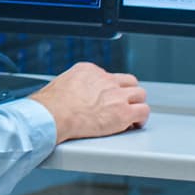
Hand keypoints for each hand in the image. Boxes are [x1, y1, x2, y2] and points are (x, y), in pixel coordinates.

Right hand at [29, 61, 149, 143]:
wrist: (54, 114)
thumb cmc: (51, 104)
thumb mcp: (61, 83)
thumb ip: (74, 86)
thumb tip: (73, 96)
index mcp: (89, 70)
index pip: (108, 76)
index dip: (110, 89)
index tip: (106, 98)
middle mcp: (105, 79)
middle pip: (128, 82)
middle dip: (127, 93)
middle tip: (123, 104)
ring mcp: (116, 95)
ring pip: (140, 94)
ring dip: (136, 104)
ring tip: (131, 115)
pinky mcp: (123, 112)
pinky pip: (143, 111)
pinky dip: (141, 119)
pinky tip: (134, 124)